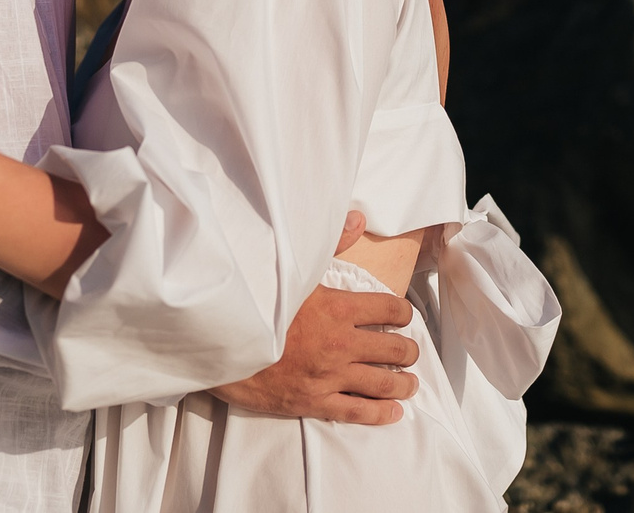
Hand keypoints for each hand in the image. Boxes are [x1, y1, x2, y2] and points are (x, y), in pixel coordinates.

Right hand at [209, 218, 420, 424]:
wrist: (223, 342)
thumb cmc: (258, 303)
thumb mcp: (295, 269)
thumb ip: (332, 244)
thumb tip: (359, 219)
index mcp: (339, 308)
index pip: (390, 310)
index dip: (403, 314)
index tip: (403, 317)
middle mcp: (341, 344)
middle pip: (394, 350)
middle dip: (408, 351)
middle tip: (410, 352)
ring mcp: (329, 376)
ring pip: (383, 384)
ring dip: (403, 383)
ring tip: (410, 382)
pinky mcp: (314, 402)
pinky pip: (358, 412)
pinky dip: (381, 413)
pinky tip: (394, 411)